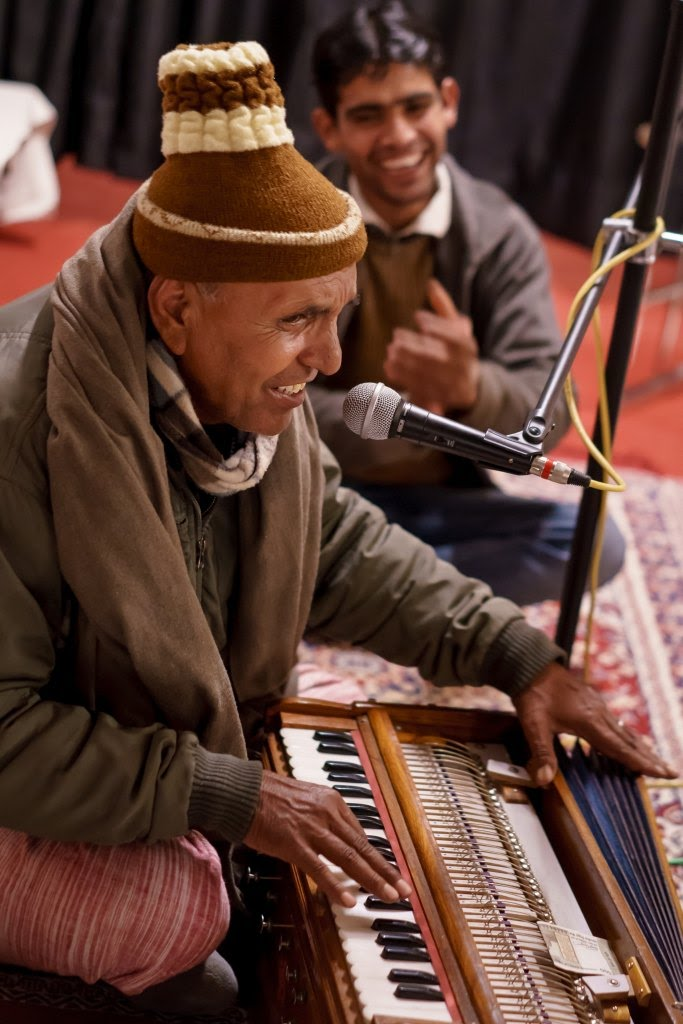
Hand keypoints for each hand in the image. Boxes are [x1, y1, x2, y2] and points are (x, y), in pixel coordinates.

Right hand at [243, 771, 410, 906]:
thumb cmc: (266, 794)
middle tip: (404, 889)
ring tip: (390, 897)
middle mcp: (327, 813)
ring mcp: (312, 829)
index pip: (360, 834)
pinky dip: (336, 886)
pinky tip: (350, 900)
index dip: (376, 856)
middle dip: (386, 871)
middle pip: (362, 847)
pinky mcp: (294, 843)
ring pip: (350, 858)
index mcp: (331, 801)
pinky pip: (320, 868)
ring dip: (373, 880)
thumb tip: (335, 834)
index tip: (389, 872)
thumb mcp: (304, 797)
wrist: (241, 790)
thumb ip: (322, 815)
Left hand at [383, 278, 478, 413]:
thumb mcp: (455, 327)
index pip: (454, 335)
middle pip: (438, 356)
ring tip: (390, 352)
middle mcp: (464, 366)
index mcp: (468, 346)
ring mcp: (454, 385)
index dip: (437, 325)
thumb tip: (431, 284)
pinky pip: (421, 389)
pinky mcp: (441, 399)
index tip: (418, 317)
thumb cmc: (456, 350)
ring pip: (428, 373)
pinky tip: (390, 368)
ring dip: (406, 362)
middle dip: (415, 345)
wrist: (468, 385)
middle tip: (396, 337)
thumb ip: (442, 306)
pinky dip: (403, 378)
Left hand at [512, 663, 677, 785]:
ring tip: (656, 761)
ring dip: (641, 747)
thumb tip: (544, 781)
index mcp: (590, 721)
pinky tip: (627, 739)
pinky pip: (616, 721)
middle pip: (629, 740)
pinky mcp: (592, 700)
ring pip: (624, 730)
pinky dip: (627, 735)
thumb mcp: (534, 726)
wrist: (531, 665)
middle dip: (650, 758)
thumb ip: (542, 753)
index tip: (662, 774)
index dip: (641, 763)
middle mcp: (599, 713)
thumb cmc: (533, 695)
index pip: (621, 748)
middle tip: (671, 772)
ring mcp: (597, 705)